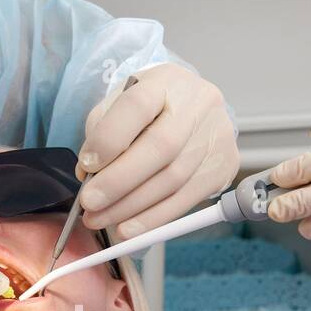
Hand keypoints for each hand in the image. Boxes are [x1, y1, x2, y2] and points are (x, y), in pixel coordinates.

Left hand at [76, 63, 238, 238]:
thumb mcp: (118, 104)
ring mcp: (217, 135)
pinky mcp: (225, 164)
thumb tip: (89, 174)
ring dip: (132, 208)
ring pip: (173, 179)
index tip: (86, 166)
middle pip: (161, 148)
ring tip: (101, 219)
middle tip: (90, 204)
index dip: (110, 139)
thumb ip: (100, 133)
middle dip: (119, 182)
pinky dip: (154, 219)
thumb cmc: (148, 108)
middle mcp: (198, 105)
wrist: (190, 105)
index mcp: (166, 82)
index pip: (138, 106)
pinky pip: (187, 200)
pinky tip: (129, 229)